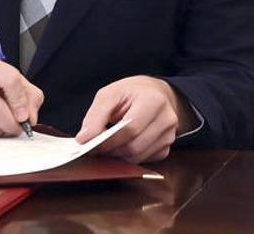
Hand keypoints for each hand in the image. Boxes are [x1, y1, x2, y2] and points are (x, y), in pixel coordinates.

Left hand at [76, 76, 195, 162]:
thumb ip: (95, 115)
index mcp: (154, 100)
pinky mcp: (167, 148)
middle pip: (134, 147)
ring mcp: (169, 135)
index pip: (130, 129)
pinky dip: (130, 157)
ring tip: (110, 143)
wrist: (156, 94)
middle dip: (111, 150)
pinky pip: (144, 160)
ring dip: (119, 155)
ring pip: (138, 157)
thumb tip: (83, 139)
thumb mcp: (110, 94)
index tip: (89, 143)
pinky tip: (124, 144)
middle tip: (97, 146)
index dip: (107, 140)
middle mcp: (167, 119)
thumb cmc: (132, 92)